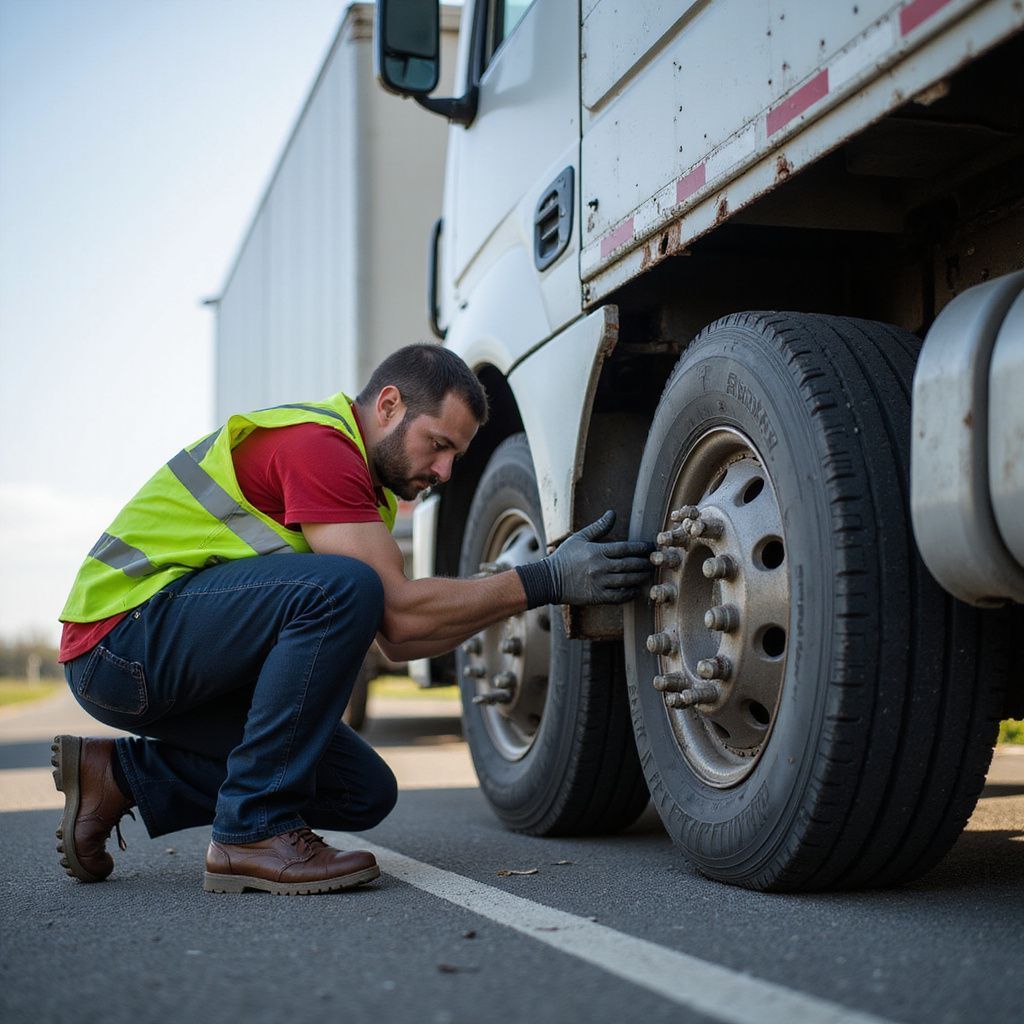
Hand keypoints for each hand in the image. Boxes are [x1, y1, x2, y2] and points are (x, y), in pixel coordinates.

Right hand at [514, 510, 653, 607]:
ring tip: (649, 574)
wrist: (549, 580)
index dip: (640, 548)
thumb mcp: (579, 538)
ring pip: (626, 580)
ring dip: (640, 577)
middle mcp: (600, 567)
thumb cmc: (565, 557)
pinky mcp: (597, 597)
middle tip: (655, 561)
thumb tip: (612, 513)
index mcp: (597, 551)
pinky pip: (618, 596)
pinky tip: (636, 589)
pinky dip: (629, 593)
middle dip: (644, 563)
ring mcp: (599, 583)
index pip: (625, 548)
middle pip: (629, 565)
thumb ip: (598, 527)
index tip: (651, 547)